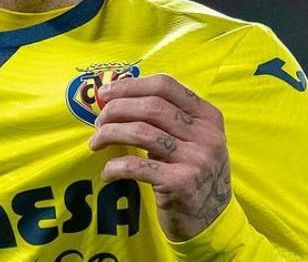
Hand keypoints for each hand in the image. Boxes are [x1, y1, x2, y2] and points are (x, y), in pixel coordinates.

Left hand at [88, 73, 230, 240]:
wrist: (211, 222)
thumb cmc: (192, 175)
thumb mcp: (192, 141)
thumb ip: (167, 119)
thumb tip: (116, 97)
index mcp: (208, 117)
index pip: (165, 85)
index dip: (131, 85)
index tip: (106, 92)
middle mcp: (206, 135)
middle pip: (150, 107)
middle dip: (115, 110)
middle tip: (98, 122)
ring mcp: (196, 160)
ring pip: (140, 132)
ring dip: (109, 134)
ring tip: (96, 143)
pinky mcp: (181, 184)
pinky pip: (136, 166)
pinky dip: (115, 167)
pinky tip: (108, 173)